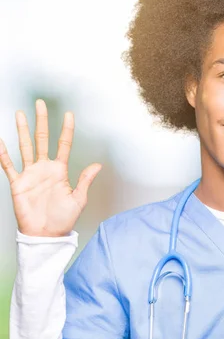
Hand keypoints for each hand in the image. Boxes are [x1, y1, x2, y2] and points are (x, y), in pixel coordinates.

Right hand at [0, 99, 101, 236]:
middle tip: (39, 103)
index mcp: (60, 170)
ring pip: (25, 147)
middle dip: (41, 121)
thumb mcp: (78, 198)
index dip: (66, 130)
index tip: (68, 114)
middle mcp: (45, 168)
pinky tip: (0, 141)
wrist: (46, 234)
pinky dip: (3, 153)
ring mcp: (30, 174)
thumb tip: (98, 164)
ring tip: (19, 114)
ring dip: (22, 131)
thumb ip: (85, 180)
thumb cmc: (64, 219)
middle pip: (42, 139)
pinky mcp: (18, 183)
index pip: (64, 145)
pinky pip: (9, 165)